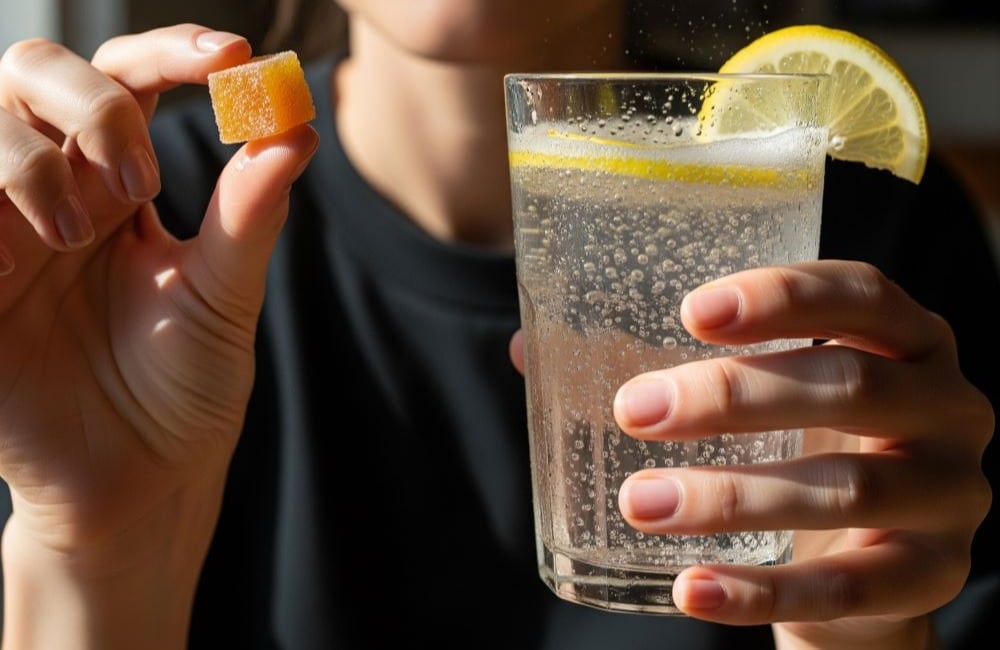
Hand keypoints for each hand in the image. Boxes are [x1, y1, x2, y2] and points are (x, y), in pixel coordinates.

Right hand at [0, 24, 316, 644]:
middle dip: (93, 98)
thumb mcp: (224, 299)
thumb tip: (297, 128)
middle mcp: (59, 192)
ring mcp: (2, 232)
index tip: (234, 59)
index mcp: (124, 188)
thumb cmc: (186, 389)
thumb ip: (248, 216)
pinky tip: (19, 254)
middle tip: (143, 174)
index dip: (173, 52)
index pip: (133, 82)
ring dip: (31, 159)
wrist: (139, 483)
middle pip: (39, 73)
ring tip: (76, 234)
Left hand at [602, 261, 992, 647]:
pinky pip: (849, 587)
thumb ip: (654, 364)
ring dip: (732, 495)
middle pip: (848, 385)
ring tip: (641, 503)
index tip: (690, 313)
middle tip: (636, 409)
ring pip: (846, 487)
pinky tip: (692, 589)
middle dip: (733, 397)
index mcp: (905, 339)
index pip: (858, 294)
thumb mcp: (752, 402)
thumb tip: (527, 349)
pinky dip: (762, 591)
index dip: (781, 296)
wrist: (862, 568)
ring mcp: (953, 494)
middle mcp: (948, 405)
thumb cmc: (795, 451)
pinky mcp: (933, 575)